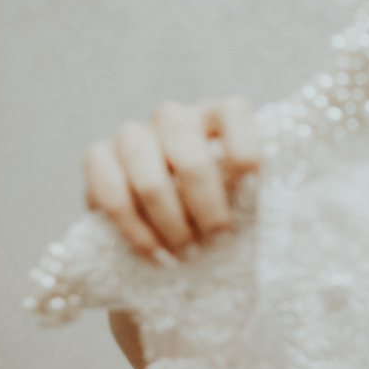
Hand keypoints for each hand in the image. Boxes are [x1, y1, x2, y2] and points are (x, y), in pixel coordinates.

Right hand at [84, 98, 260, 260]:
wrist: (165, 220)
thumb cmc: (218, 205)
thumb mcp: (243, 194)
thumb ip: (253, 194)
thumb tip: (270, 213)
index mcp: (218, 114)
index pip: (233, 113)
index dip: (244, 155)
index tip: (250, 198)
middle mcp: (175, 117)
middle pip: (190, 156)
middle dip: (207, 206)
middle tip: (219, 240)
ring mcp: (133, 134)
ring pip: (150, 179)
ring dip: (172, 224)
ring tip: (189, 254)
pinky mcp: (98, 156)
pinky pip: (112, 195)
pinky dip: (137, 232)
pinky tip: (158, 255)